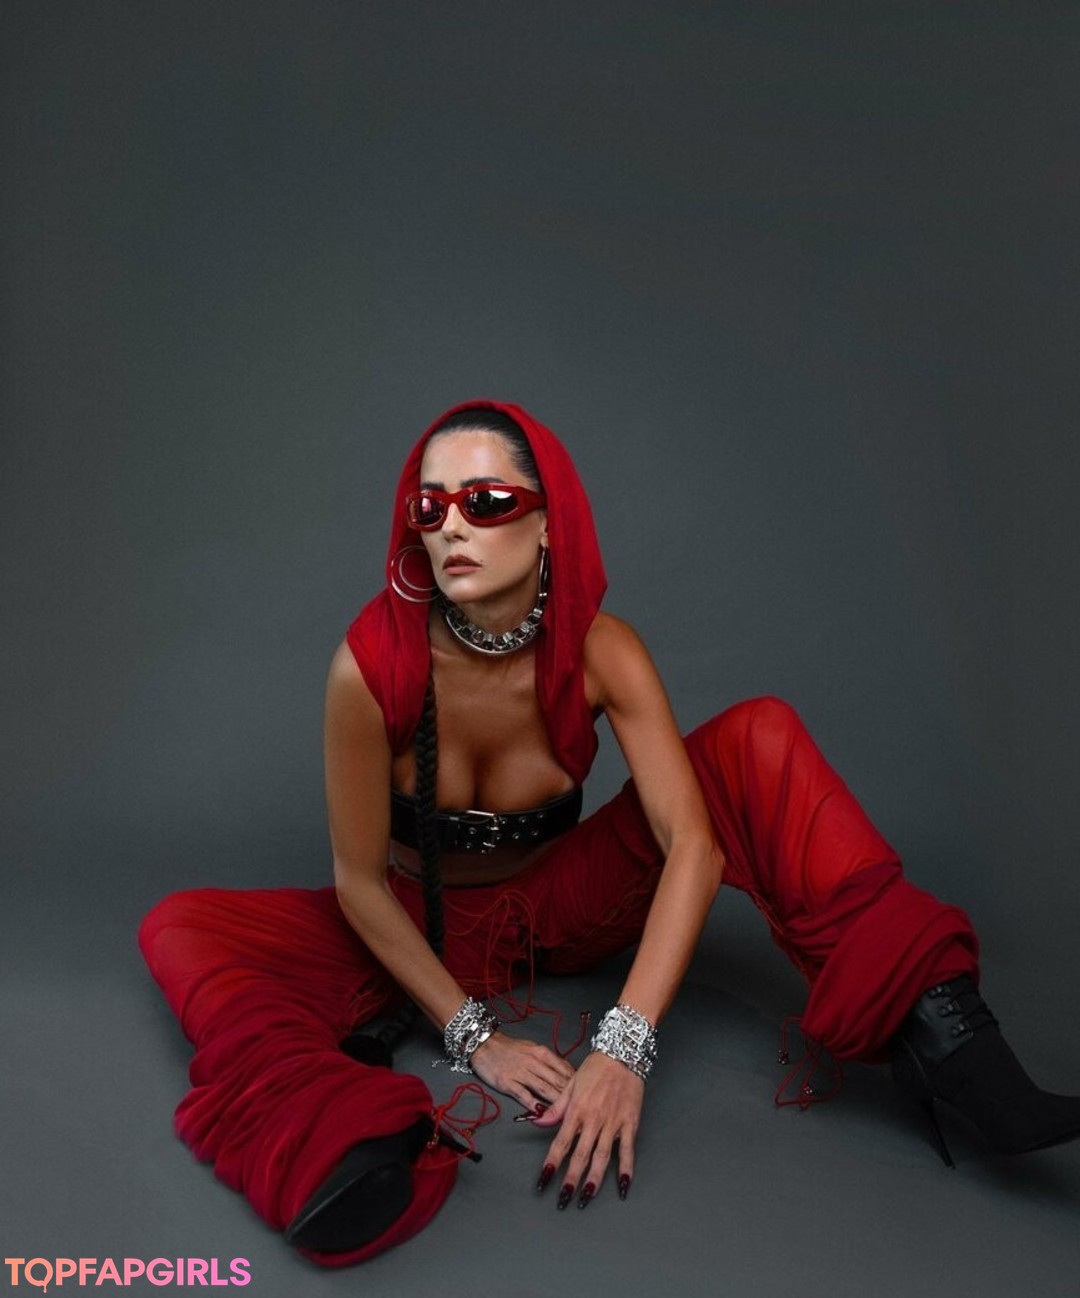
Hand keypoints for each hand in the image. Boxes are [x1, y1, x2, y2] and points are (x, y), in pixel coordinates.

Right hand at [469, 1030, 575, 1110]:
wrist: (484, 1044)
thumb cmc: (509, 1048)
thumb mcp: (533, 1048)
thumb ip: (549, 1061)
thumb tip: (567, 1072)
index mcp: (542, 1053)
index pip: (565, 1069)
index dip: (577, 1083)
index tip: (587, 1093)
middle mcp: (534, 1063)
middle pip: (557, 1081)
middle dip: (571, 1096)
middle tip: (583, 1108)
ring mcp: (521, 1073)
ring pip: (545, 1090)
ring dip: (557, 1103)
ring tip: (569, 1114)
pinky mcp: (509, 1083)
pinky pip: (525, 1096)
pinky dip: (534, 1106)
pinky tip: (542, 1114)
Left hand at [530, 1050, 642, 1207]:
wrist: (622, 1054)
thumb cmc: (596, 1068)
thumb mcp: (571, 1085)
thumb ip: (556, 1107)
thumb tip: (539, 1121)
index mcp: (576, 1111)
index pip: (560, 1143)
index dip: (551, 1164)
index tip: (544, 1181)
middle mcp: (593, 1120)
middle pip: (579, 1156)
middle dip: (570, 1180)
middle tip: (563, 1200)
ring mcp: (612, 1124)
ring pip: (601, 1158)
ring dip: (593, 1181)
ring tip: (586, 1198)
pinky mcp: (629, 1124)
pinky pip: (627, 1151)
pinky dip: (625, 1170)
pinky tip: (622, 1186)